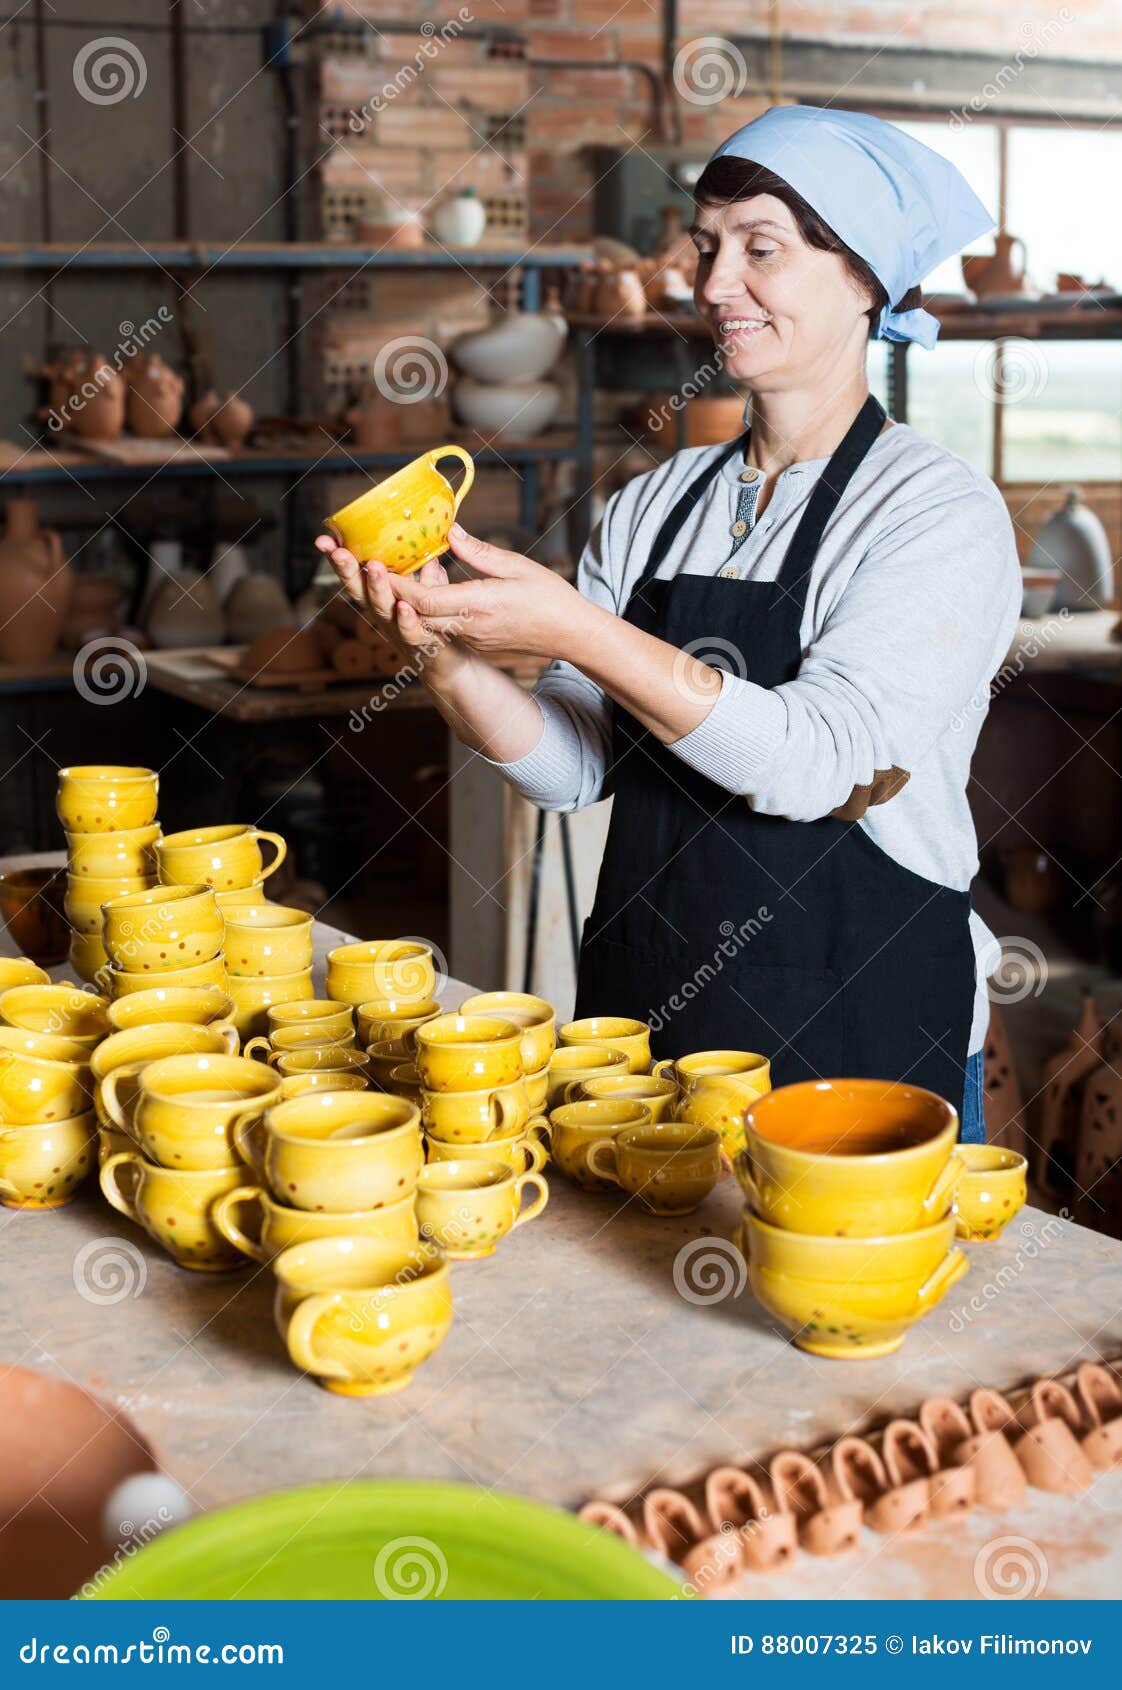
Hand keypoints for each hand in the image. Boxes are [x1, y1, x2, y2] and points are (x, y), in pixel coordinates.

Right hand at [313, 537, 471, 678]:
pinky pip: (412, 632)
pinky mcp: (421, 646)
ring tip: (375, 567)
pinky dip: (406, 620)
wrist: (457, 665)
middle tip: (337, 550)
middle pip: (360, 590)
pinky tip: (404, 607)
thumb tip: (425, 547)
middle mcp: (385, 614)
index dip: (341, 557)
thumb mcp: (430, 592)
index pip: (358, 573)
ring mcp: (399, 631)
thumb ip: (425, 572)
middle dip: (347, 570)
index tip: (324, 538)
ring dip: (377, 588)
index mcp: (383, 597)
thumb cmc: (438, 626)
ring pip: (382, 609)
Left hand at [393, 523, 588, 661]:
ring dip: (405, 605)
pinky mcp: (476, 643)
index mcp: (480, 605)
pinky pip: (442, 629)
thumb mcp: (517, 566)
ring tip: (385, 581)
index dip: (397, 587)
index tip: (377, 568)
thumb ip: (479, 552)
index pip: (426, 600)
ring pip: (427, 624)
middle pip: (418, 615)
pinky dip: (424, 613)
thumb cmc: (550, 598)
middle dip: (391, 596)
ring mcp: (473, 638)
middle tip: (369, 572)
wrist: (570, 635)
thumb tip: (452, 532)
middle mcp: (471, 627)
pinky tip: (415, 595)